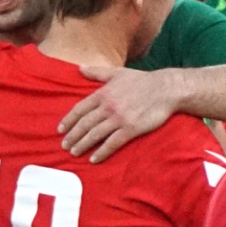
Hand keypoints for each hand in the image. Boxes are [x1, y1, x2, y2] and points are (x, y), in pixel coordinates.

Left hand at [58, 65, 180, 161]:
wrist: (166, 89)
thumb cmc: (142, 81)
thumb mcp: (117, 73)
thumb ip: (97, 72)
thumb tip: (80, 67)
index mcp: (103, 93)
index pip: (80, 109)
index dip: (68, 120)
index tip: (60, 130)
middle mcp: (108, 106)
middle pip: (85, 124)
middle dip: (73, 136)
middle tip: (64, 146)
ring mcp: (119, 118)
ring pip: (95, 134)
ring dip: (83, 145)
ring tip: (74, 153)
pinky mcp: (131, 129)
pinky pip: (112, 143)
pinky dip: (102, 152)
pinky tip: (94, 159)